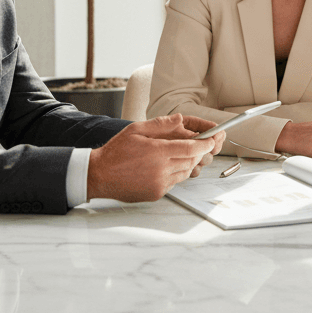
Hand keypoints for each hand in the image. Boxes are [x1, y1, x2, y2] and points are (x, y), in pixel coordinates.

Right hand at [86, 114, 224, 201]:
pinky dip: (176, 173)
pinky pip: (174, 182)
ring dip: (188, 163)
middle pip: (191, 161)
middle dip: (198, 152)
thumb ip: (160, 124)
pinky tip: (166, 167)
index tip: (212, 140)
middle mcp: (161, 170)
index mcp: (157, 152)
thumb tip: (180, 119)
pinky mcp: (156, 193)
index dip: (205, 144)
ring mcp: (159, 184)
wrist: (99, 175)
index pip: (191, 148)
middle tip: (199, 145)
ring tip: (181, 154)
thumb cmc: (115, 152)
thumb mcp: (136, 130)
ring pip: (185, 172)